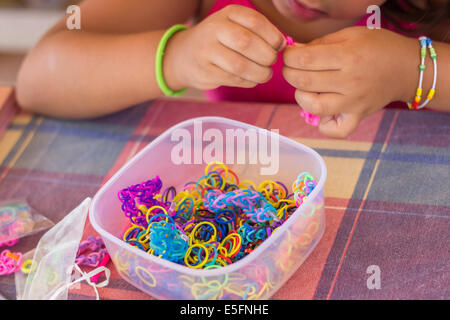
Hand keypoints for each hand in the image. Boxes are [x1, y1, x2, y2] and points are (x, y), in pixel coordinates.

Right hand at [164, 5, 285, 90]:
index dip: (272, 36)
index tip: (279, 46)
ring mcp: (207, 51)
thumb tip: (284, 45)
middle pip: (247, 43)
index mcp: (228, 14)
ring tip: (265, 75)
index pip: (255, 22)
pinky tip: (251, 79)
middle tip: (271, 63)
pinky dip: (248, 81)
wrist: (184, 56)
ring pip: (240, 65)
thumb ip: (259, 32)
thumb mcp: (235, 26)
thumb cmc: (219, 41)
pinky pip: (233, 79)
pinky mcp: (206, 71)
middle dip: (266, 57)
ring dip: (259, 73)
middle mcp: (215, 29)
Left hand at [283, 27, 417, 137]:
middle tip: (291, 69)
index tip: (288, 55)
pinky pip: (336, 130)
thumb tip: (294, 51)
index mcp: (348, 56)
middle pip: (305, 82)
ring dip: (301, 96)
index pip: (305, 59)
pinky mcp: (358, 116)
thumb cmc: (378, 47)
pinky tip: (322, 112)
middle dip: (289, 74)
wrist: (407, 68)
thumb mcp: (351, 35)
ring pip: (315, 107)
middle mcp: (351, 81)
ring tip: (305, 88)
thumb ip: (320, 43)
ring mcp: (354, 102)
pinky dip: (323, 126)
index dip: (289, 57)